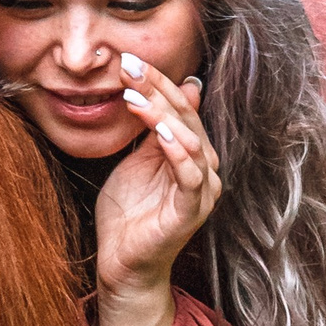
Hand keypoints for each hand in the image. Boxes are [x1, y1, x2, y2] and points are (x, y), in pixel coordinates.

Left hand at [94, 53, 220, 325]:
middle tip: (131, 65)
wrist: (121, 265)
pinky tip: (161, 133)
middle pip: (188, 119)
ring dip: (164, 116)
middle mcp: (204, 170)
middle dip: (159, 89)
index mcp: (192, 155)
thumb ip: (152, 131)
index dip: (158, 83)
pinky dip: (178, 152)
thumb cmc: (128, 216)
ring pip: (192, 142)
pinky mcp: (191, 212)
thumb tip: (172, 89)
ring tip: (136, 95)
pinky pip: (190, 177)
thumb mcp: (136, 162)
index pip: (181, 109)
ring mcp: (201, 192)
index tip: (130, 60)